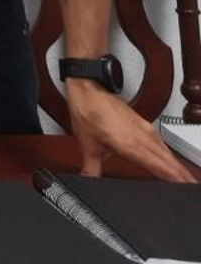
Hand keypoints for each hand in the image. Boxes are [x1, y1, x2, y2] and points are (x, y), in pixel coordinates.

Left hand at [65, 80, 194, 181]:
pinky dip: (169, 154)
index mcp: (131, 145)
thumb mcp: (87, 145)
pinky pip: (162, 142)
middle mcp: (142, 137)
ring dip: (178, 166)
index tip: (186, 189)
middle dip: (183, 176)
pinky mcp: (144, 124)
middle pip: (169, 161)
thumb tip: (87, 180)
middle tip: (193, 189)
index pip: (160, 167)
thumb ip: (90, 167)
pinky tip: (171, 161)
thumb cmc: (88, 112)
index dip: (175, 180)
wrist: (88, 89)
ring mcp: (145, 129)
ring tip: (188, 180)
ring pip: (168, 152)